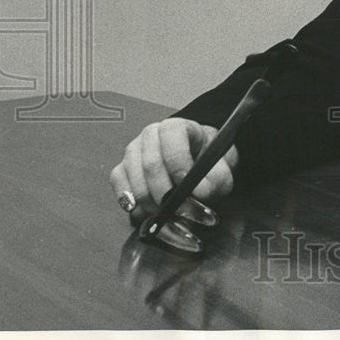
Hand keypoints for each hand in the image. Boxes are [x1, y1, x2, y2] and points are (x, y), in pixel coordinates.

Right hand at [108, 118, 237, 219]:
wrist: (197, 170)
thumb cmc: (207, 167)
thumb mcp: (220, 173)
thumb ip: (214, 182)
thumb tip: (198, 193)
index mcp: (178, 127)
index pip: (172, 136)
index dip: (178, 162)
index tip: (186, 184)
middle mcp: (151, 134)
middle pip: (151, 163)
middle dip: (163, 191)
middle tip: (175, 208)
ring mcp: (134, 151)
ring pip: (133, 176)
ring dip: (148, 200)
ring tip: (164, 212)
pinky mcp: (122, 168)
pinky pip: (118, 184)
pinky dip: (130, 201)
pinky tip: (145, 210)